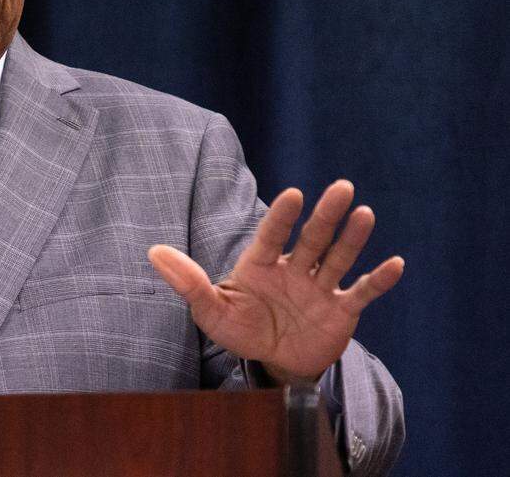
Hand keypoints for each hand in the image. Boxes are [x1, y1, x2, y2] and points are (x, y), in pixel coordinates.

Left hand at [147, 180, 403, 382]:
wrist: (272, 362)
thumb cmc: (239, 329)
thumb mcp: (210, 311)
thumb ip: (187, 282)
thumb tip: (152, 252)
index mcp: (261, 264)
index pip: (272, 235)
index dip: (282, 217)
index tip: (293, 194)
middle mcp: (293, 270)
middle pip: (311, 238)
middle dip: (326, 214)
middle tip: (342, 187)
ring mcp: (319, 289)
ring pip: (337, 259)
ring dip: (352, 238)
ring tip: (365, 214)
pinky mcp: (340, 311)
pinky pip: (362, 293)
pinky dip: (378, 280)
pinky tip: (396, 264)